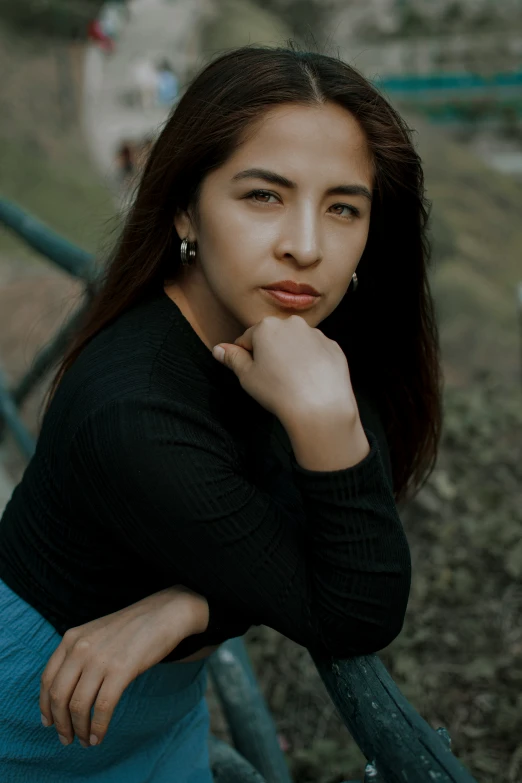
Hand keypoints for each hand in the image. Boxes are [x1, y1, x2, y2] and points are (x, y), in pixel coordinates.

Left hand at [40, 586, 208, 748]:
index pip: (47, 679)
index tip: (49, 723)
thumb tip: (66, 693)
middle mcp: (80, 648)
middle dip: (61, 724)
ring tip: (85, 741)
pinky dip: (98, 727)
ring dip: (79, 730)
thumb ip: (78, 655)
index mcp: (71, 638)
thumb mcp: (96, 634)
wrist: (165, 612)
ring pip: (78, 705)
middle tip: (67, 739)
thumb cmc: (132, 627)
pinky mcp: (121, 670)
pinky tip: (99, 737)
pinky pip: (102, 707)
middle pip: (59, 696)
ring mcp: (100, 658)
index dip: (45, 707)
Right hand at [212, 315, 357, 426]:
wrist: (320, 407)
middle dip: (270, 353)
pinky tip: (309, 381)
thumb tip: (218, 349)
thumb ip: (232, 358)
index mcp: (266, 326)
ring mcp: (316, 334)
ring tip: (292, 382)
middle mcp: (292, 324)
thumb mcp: (246, 376)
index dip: (246, 356)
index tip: (252, 373)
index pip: (248, 338)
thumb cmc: (278, 392)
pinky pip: (316, 352)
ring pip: (296, 343)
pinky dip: (311, 362)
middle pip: (274, 336)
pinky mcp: (333, 347)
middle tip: (272, 378)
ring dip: (291, 356)